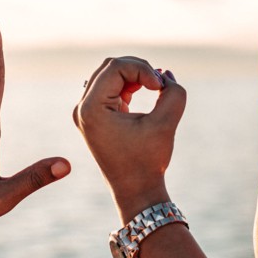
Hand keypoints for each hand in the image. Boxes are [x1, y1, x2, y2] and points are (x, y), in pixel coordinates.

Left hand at [74, 58, 241, 257]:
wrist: (136, 191)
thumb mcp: (166, 123)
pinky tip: (147, 93)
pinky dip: (130, 85)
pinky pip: (110, 87)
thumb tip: (166, 74)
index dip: (143, 69)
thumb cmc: (148, 161)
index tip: (161, 87)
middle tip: (160, 84)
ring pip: (110, 74)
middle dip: (139, 69)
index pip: (117, 67)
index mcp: (91, 109)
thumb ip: (174, 93)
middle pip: (110, 66)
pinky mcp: (96, 117)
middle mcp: (83, 108)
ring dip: (135, 76)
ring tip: (155, 89)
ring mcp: (87, 112)